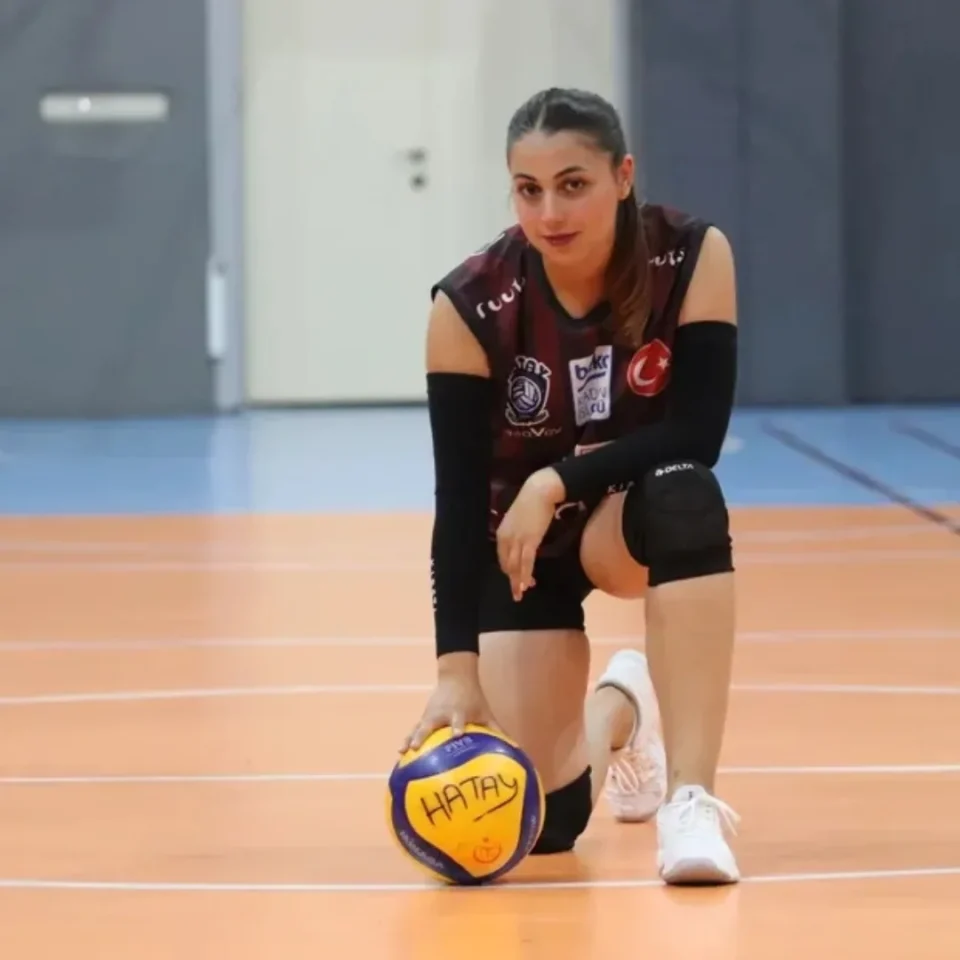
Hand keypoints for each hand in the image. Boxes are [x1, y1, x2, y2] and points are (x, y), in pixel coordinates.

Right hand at [401, 653, 500, 751]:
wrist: (455, 676)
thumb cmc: (473, 698)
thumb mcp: (486, 712)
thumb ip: (498, 731)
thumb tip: (516, 748)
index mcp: (459, 712)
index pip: (458, 720)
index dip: (457, 727)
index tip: (457, 735)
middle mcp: (442, 714)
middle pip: (431, 724)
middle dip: (424, 735)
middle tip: (416, 747)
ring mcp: (430, 715)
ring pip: (418, 727)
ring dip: (411, 738)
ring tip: (402, 751)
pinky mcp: (424, 717)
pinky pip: (414, 730)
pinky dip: (408, 739)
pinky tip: (400, 753)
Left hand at [496, 467, 565, 600]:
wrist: (540, 491)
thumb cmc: (531, 503)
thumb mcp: (519, 520)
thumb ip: (518, 533)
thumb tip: (523, 544)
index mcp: (502, 534)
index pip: (503, 557)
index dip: (509, 570)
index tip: (516, 579)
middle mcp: (506, 538)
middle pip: (507, 564)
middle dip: (513, 579)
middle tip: (518, 593)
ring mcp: (517, 540)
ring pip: (515, 566)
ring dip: (518, 582)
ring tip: (520, 594)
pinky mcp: (530, 540)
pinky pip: (526, 562)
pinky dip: (526, 574)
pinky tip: (527, 584)